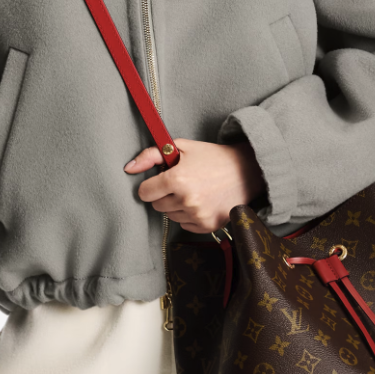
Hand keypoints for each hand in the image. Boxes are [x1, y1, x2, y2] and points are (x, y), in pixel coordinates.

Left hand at [124, 137, 264, 234]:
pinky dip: (189, 216)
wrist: (246, 171)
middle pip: (157, 206)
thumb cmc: (212, 157)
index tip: (162, 180)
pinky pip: (185, 225)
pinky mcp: (207, 226)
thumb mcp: (181, 147)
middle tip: (182, 182)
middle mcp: (187, 200)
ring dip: (177, 205)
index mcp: (177, 179)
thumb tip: (128, 168)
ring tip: (195, 190)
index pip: (145, 193)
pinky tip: (202, 201)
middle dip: (164, 195)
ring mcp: (198, 215)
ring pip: (170, 216)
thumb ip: (151, 156)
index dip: (151, 185)